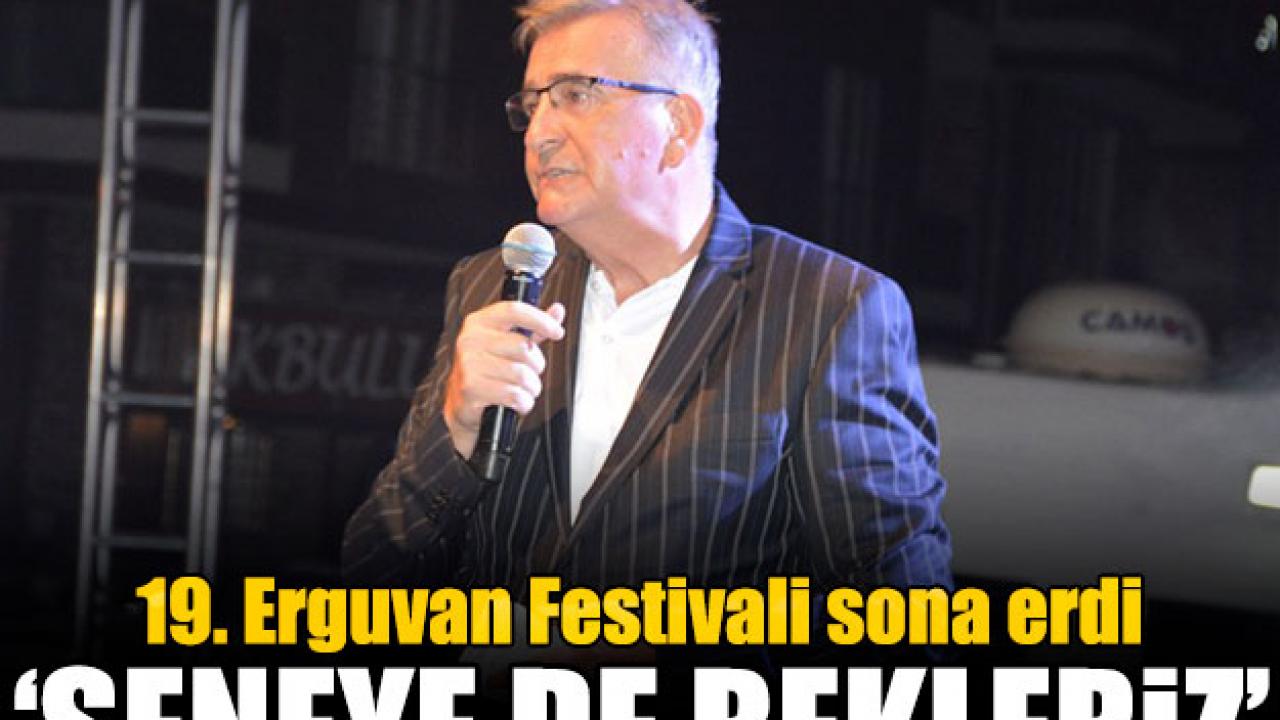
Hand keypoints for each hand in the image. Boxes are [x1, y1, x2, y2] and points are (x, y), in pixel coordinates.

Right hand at [443, 300, 565, 456]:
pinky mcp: (471, 388)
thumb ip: (533, 327)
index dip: (540, 320)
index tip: (558, 332)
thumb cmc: (487, 371)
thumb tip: (557, 311)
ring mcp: (468, 364)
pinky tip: (517, 402)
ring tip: (524, 390)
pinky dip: (523, 402)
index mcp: (479, 322)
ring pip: (522, 374)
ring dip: (531, 387)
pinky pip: (514, 394)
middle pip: (524, 347)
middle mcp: (470, 339)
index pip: (514, 311)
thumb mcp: (509, 344)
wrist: (461, 404)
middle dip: (537, 365)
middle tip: (530, 373)